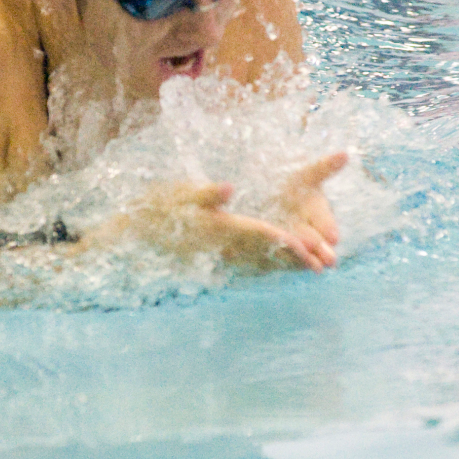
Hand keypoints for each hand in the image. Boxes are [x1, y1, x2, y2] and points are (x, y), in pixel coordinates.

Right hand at [81, 153, 347, 271]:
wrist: (135, 236)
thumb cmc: (158, 208)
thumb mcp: (180, 194)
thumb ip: (206, 193)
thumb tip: (229, 188)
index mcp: (217, 229)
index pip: (257, 234)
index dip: (284, 241)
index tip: (307, 247)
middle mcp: (222, 247)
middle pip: (266, 254)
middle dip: (295, 259)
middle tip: (324, 264)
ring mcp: (219, 257)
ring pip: (260, 263)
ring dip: (287, 267)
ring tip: (314, 269)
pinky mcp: (216, 260)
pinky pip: (249, 266)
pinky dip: (269, 268)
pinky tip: (283, 270)